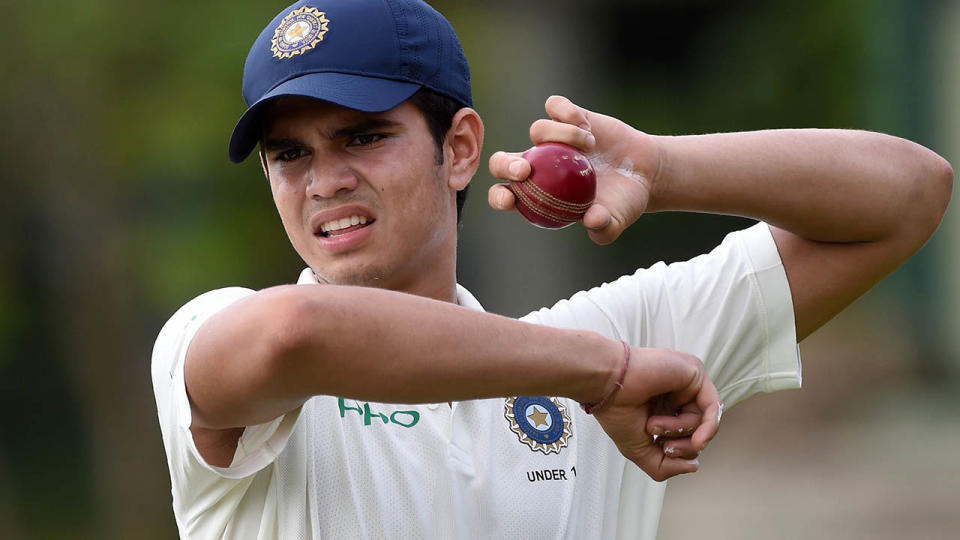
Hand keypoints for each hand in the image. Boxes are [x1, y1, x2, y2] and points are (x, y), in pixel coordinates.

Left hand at [488, 95, 662, 244]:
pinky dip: (568, 114)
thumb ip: (604, 228)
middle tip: (525, 170)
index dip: (499, 197)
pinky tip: (587, 128)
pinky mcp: (568, 116)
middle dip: (504, 164)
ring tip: (589, 146)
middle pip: (502, 161)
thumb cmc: (623, 201)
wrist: (645, 172)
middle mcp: (539, 165)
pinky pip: (555, 106)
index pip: (504, 196)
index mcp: (538, 195)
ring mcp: (552, 139)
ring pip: (537, 129)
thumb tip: (592, 220)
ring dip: (561, 135)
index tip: (511, 199)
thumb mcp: (616, 220)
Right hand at [591, 347, 720, 481]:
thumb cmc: (615, 409)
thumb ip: (664, 467)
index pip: (687, 438)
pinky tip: (697, 441)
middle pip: (700, 431)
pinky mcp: (694, 373)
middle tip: (663, 445)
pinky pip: (713, 407)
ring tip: (653, 424)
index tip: (660, 450)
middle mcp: (677, 396)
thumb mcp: (638, 451)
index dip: (679, 452)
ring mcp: (686, 384)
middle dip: (684, 447)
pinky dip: (708, 429)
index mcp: (663, 410)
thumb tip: (693, 466)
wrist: (606, 384)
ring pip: (705, 421)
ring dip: (679, 431)